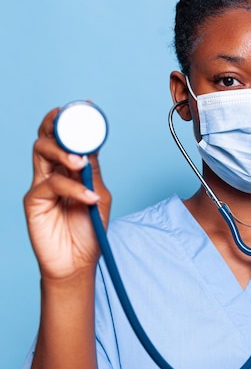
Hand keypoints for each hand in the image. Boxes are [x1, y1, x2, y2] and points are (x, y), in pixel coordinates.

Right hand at [24, 107, 111, 279]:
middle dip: (57, 124)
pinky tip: (87, 197)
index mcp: (69, 169)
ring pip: (41, 151)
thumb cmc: (89, 231)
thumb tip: (91, 144)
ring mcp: (41, 185)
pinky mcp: (34, 201)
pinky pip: (50, 184)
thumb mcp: (99, 196)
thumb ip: (93, 171)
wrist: (78, 263)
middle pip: (47, 137)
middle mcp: (53, 172)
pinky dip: (71, 187)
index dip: (73, 121)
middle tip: (70, 119)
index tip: (87, 105)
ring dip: (62, 150)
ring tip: (80, 163)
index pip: (67, 138)